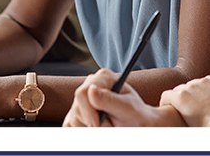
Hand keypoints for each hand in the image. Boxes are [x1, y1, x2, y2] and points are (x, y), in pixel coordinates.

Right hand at [63, 69, 186, 138]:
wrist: (138, 124)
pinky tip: (98, 129)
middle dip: (91, 123)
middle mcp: (90, 86)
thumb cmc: (136, 113)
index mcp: (103, 78)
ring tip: (107, 126)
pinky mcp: (77, 113)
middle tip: (108, 128)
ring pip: (74, 120)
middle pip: (77, 109)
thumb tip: (92, 90)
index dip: (88, 111)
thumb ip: (111, 99)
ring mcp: (82, 100)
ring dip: (90, 129)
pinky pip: (72, 127)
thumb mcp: (128, 107)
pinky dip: (85, 132)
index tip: (96, 125)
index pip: (82, 93)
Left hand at [160, 75, 209, 137]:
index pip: (206, 84)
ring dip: (178, 103)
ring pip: (178, 92)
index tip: (203, 109)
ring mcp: (192, 87)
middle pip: (191, 88)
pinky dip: (166, 104)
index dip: (202, 97)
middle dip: (190, 100)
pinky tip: (170, 113)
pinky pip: (166, 97)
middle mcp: (205, 80)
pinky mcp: (180, 97)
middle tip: (191, 115)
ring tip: (180, 116)